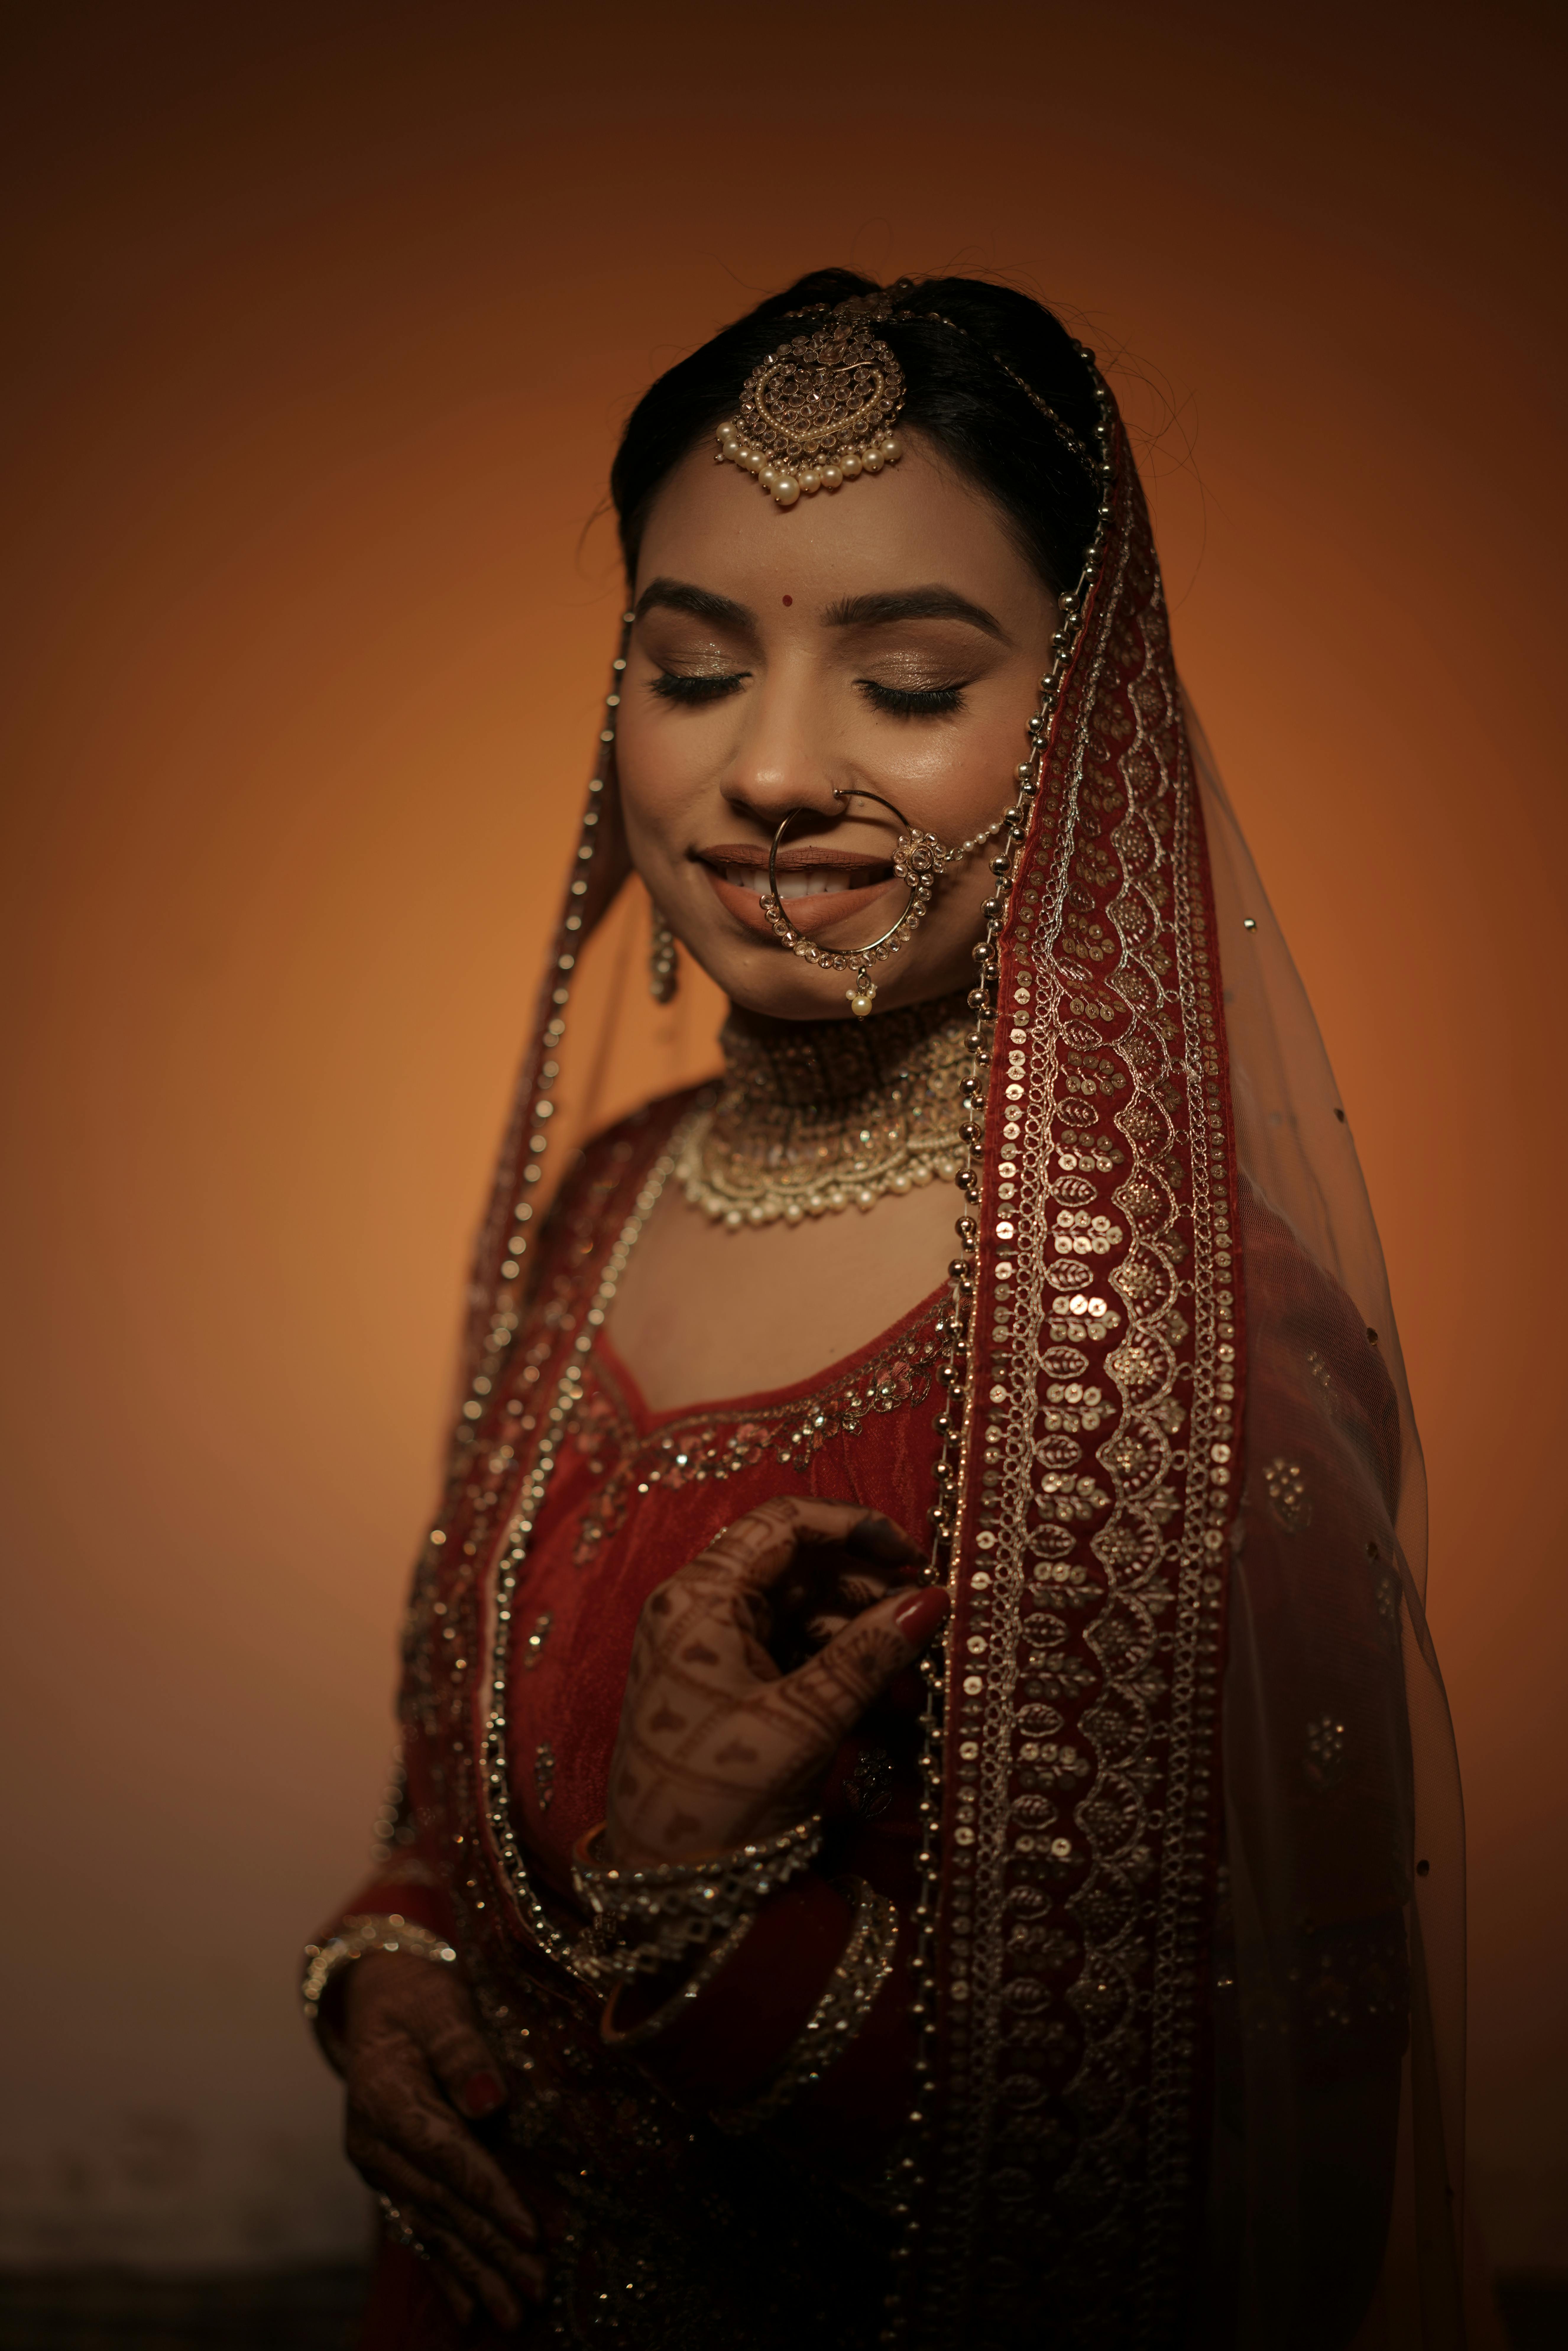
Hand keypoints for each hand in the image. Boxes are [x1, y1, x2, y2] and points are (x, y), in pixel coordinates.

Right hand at [342, 1952, 545, 2332]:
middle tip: (535, 2291)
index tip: (528, 2230)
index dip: (485, 2192)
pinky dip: (446, 2271)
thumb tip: (488, 2101)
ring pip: (431, 2227)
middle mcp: (371, 2142)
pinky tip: (470, 2311)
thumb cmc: (419, 1998)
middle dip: (490, 2249)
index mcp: (382, 2094)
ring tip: (514, 2316)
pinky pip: (418, 2230)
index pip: (442, 2152)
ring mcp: (377, 2167)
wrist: (378, 2003)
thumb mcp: (441, 2004)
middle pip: (439, 2201)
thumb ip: (462, 2049)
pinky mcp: (389, 2180)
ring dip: (475, 2273)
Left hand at [606, 1496, 947, 1867]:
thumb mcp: (804, 1718)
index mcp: (699, 1597)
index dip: (852, 1527)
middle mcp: (699, 1611)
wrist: (665, 1883)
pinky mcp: (729, 1688)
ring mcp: (712, 1650)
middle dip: (866, 1593)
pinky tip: (889, 1703)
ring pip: (802, 1614)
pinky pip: (794, 1655)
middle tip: (924, 1621)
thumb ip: (870, 1654)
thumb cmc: (717, 1794)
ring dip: (862, 1639)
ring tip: (914, 1679)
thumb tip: (933, 1598)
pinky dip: (840, 1671)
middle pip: (797, 1568)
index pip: (782, 1523)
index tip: (911, 1553)